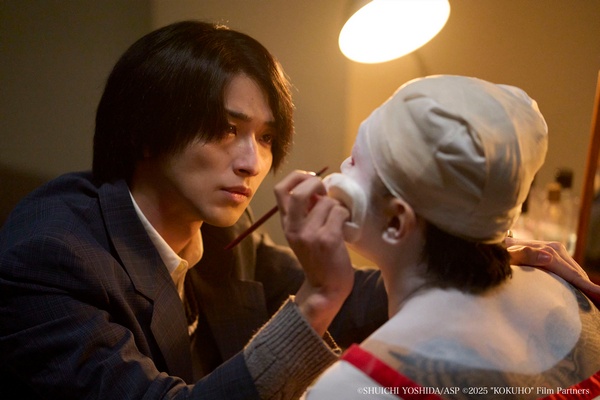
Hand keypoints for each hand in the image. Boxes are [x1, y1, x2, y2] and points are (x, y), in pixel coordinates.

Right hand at [274, 170, 353, 334]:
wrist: (325, 289)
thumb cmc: (319, 259)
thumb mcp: (304, 234)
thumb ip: (306, 212)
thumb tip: (318, 188)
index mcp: (286, 224)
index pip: (280, 189)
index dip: (296, 177)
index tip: (311, 180)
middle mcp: (294, 228)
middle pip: (299, 191)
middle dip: (316, 184)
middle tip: (326, 192)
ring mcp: (309, 234)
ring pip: (326, 202)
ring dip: (337, 206)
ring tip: (339, 218)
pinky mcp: (327, 239)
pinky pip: (339, 212)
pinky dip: (346, 215)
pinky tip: (346, 227)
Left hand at [505, 237, 599, 306]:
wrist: (494, 244)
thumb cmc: (499, 255)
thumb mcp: (508, 257)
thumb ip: (525, 255)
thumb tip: (549, 257)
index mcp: (547, 251)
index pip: (571, 273)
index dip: (586, 286)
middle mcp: (554, 248)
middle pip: (577, 273)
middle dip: (591, 289)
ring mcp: (555, 250)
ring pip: (576, 271)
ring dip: (586, 285)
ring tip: (597, 299)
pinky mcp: (553, 253)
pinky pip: (570, 269)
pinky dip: (579, 280)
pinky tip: (585, 291)